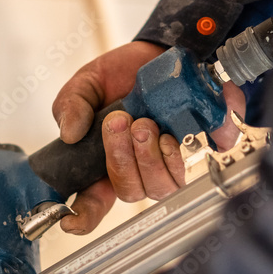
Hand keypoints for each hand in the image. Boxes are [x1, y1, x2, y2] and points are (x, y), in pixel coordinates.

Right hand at [53, 41, 246, 234]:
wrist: (160, 50)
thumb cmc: (122, 75)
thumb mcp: (88, 84)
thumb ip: (73, 105)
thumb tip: (70, 133)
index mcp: (107, 162)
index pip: (94, 202)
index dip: (83, 217)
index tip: (70, 222)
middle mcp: (140, 170)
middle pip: (131, 192)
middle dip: (123, 160)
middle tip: (122, 123)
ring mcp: (171, 164)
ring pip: (163, 187)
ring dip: (152, 159)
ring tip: (148, 124)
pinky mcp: (202, 149)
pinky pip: (199, 166)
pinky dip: (186, 150)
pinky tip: (175, 131)